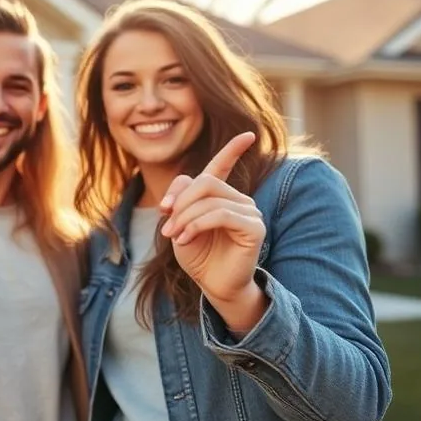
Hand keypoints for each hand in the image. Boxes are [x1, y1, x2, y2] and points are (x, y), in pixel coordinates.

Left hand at [159, 132, 265, 307]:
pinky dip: (197, 225)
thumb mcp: (179, 223)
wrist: (212, 285)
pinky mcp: (254, 228)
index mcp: (221, 196)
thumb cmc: (198, 254)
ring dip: (185, 218)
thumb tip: (175, 192)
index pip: (225, 165)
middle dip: (180, 203)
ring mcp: (250, 212)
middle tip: (166, 227)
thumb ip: (178, 200)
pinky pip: (221, 214)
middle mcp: (239, 200)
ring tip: (175, 237)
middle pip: (205, 182)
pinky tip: (186, 239)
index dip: (233, 149)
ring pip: (210, 200)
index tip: (248, 134)